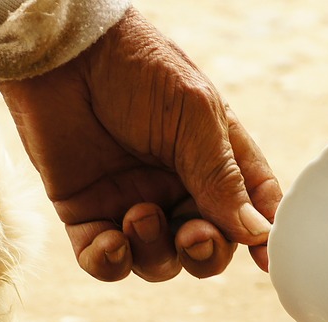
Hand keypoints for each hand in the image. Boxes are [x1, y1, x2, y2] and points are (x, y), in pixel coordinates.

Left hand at [0, 7, 279, 281]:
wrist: (63, 53)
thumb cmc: (137, 68)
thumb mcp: (194, 116)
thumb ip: (222, 178)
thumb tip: (257, 234)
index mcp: (215, 160)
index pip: (250, 208)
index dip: (259, 237)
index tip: (264, 261)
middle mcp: (178, 188)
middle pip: (207, 248)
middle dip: (205, 254)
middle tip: (192, 236)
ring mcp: (132, 203)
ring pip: (159, 261)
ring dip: (155, 251)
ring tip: (138, 214)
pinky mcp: (87, 214)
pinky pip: (106, 262)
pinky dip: (110, 263)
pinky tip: (110, 243)